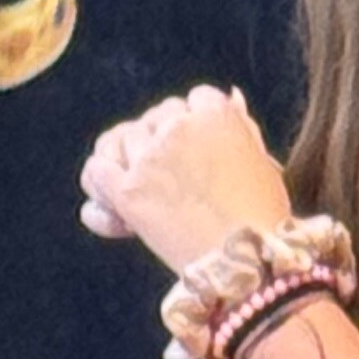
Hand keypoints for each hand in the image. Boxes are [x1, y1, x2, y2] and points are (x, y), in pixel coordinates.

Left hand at [79, 84, 292, 270]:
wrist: (249, 265)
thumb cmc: (263, 219)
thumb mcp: (261, 162)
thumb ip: (241, 127)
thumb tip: (231, 93)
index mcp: (218, 115)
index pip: (195, 100)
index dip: (193, 125)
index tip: (196, 150)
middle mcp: (179, 128)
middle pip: (158, 117)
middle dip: (161, 142)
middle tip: (169, 177)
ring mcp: (150, 158)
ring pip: (123, 139)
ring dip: (129, 161)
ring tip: (139, 187)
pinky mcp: (127, 191)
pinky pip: (96, 171)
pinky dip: (98, 182)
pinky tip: (109, 199)